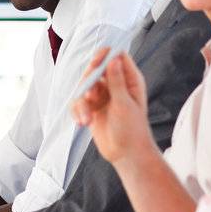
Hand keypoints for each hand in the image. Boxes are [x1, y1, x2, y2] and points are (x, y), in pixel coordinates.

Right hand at [72, 49, 151, 166]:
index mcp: (129, 79)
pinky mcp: (92, 107)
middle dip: (88, 82)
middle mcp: (115, 84)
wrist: (126, 155)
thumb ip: (117, 81)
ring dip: (81, 103)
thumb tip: (113, 58)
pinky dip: (77, 111)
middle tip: (89, 96)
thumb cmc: (133, 130)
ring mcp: (102, 95)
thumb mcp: (125, 104)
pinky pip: (78, 102)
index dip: (104, 55)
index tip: (95, 64)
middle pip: (95, 69)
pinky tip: (83, 123)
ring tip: (86, 119)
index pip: (116, 56)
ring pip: (84, 86)